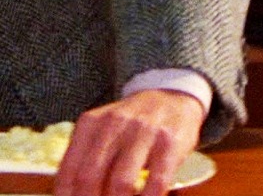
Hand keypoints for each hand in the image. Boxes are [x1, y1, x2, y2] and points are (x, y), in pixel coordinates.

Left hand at [54, 90, 203, 195]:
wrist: (173, 97)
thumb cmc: (131, 125)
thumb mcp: (103, 130)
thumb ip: (85, 159)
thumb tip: (71, 195)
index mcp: (92, 123)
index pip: (68, 172)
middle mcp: (116, 122)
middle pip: (89, 178)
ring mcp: (145, 130)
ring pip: (120, 183)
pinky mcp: (170, 142)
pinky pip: (155, 183)